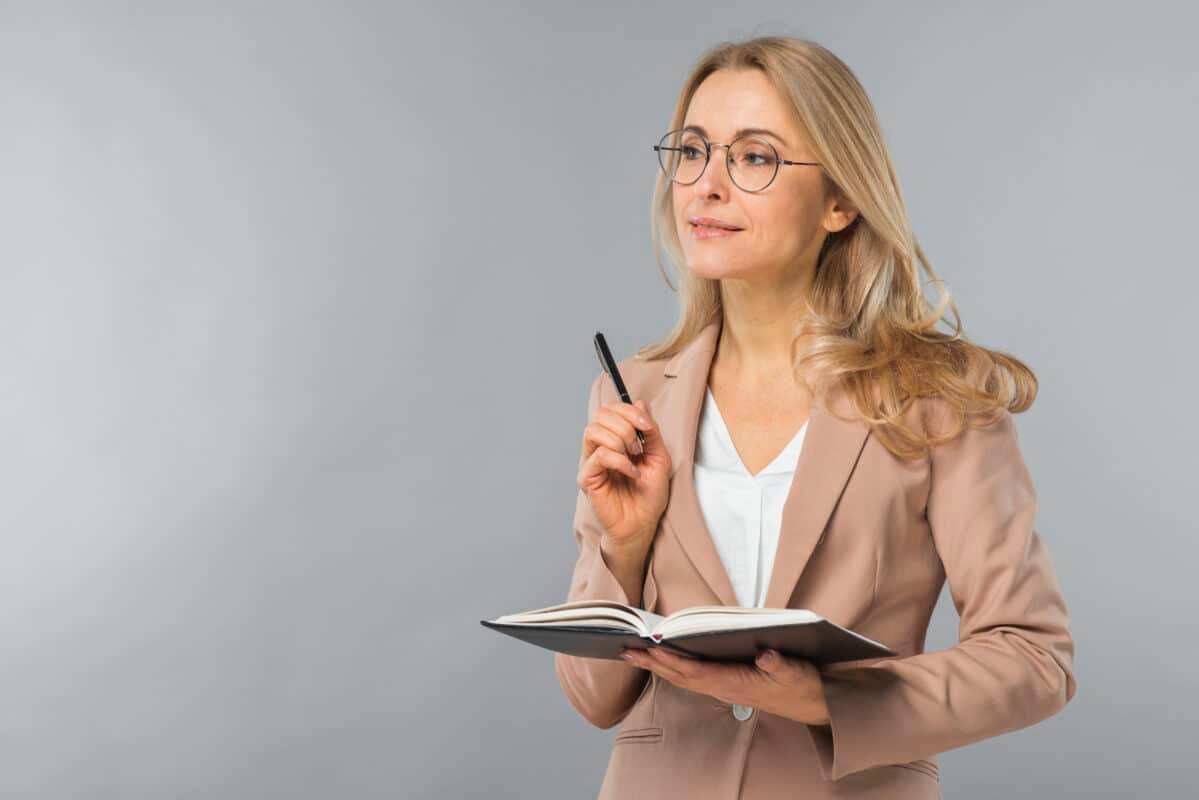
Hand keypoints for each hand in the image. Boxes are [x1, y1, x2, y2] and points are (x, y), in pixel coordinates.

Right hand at [578, 398, 671, 548]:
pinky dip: (620, 460)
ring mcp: (591, 462)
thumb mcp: (659, 457)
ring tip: (633, 457)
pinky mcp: (587, 478)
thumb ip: (650, 431)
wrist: (643, 524)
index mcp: (614, 440)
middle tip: (639, 446)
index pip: (610, 410)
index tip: (647, 425)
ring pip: (594, 430)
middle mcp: (599, 447)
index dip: (628, 410)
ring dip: (619, 439)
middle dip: (625, 424)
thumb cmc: (649, 495)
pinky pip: (599, 455)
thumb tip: (641, 403)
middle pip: (600, 414)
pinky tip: (632, 472)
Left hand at [620, 646, 830, 725]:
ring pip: (683, 678)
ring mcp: (724, 688)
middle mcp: (724, 687)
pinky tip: (663, 660)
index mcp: (736, 683)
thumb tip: (765, 655)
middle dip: (653, 663)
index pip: (695, 671)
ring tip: (635, 653)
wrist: (814, 706)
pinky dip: (673, 667)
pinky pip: (693, 677)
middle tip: (626, 650)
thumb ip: (779, 664)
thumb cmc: (803, 686)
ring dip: (658, 666)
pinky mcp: (727, 684)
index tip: (650, 648)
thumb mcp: (796, 672)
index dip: (672, 659)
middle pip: (681, 676)